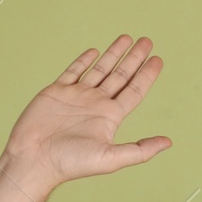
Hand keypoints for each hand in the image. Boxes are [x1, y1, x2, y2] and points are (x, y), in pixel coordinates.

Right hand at [0, 34, 171, 187]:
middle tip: (147, 41)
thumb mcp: (111, 158)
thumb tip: (168, 142)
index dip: (147, 75)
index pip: (134, 90)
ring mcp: (76, 96)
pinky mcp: (56, 92)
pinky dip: (84, 60)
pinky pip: (73, 71)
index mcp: (109, 117)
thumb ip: (140, 150)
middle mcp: (95, 104)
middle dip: (134, 58)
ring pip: (100, 69)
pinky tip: (95, 51)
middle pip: (120, 75)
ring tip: (127, 38)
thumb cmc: (70, 163)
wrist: (34, 159)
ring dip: (113, 54)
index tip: (158, 59)